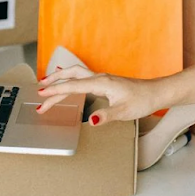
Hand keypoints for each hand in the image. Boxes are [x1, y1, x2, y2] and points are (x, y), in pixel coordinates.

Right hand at [36, 66, 164, 124]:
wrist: (155, 93)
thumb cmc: (142, 100)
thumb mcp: (124, 112)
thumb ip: (105, 116)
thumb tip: (89, 120)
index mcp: (101, 83)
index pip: (72, 86)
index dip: (55, 91)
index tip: (41, 95)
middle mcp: (99, 78)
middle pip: (70, 75)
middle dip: (53, 82)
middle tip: (39, 90)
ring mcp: (101, 79)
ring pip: (75, 74)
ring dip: (60, 78)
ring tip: (46, 84)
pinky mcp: (104, 82)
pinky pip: (81, 78)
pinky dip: (70, 79)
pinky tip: (67, 82)